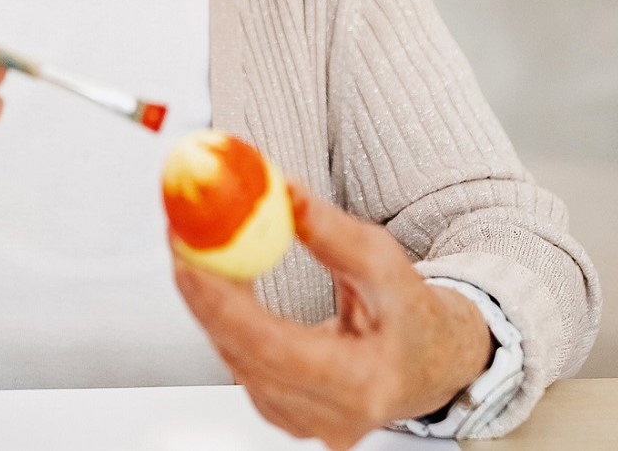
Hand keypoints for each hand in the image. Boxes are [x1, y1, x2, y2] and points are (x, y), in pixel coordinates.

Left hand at [172, 186, 492, 449]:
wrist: (434, 362)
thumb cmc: (414, 314)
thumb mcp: (386, 264)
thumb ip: (333, 233)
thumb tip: (283, 192)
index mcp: (366, 384)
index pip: (275, 349)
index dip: (225, 307)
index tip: (191, 260)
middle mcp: (333, 417)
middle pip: (245, 358)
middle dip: (205, 297)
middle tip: (182, 242)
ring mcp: (307, 425)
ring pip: (238, 363)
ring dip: (212, 307)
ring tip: (196, 250)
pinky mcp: (288, 417)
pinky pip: (243, 368)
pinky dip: (226, 325)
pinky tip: (220, 286)